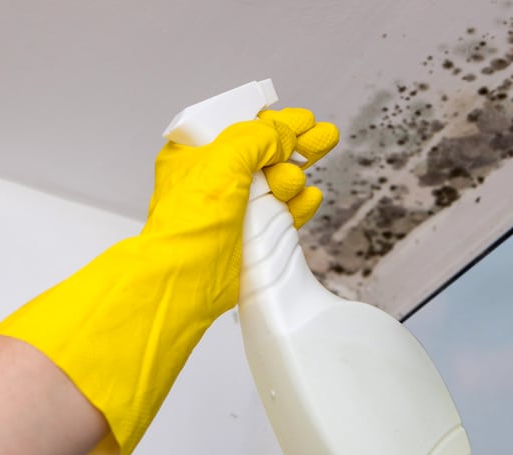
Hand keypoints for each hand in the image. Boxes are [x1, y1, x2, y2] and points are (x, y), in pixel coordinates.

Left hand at [0, 109, 338, 454]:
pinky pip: (281, 214)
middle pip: (264, 154)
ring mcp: (231, 209)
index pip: (240, 127)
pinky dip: (297, 206)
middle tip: (324, 138)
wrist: (188, 276)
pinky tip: (308, 198)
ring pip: (276, 184)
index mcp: (196, 154)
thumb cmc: (191, 220)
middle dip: (296, 146)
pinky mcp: (248, 235)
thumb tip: (284, 137)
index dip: (274, 122)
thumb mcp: (226, 159)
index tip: (304, 120)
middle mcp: (213, 179)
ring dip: (292, 179)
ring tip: (291, 183)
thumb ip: (259, 138)